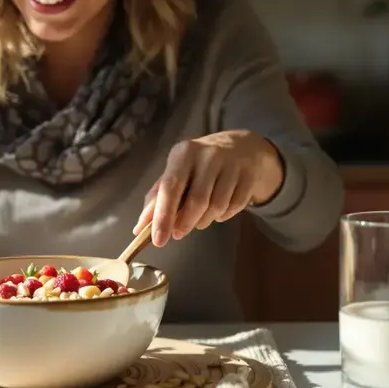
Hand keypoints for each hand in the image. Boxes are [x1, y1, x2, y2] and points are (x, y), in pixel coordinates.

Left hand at [133, 130, 282, 247]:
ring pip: (216, 207)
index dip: (163, 215)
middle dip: (185, 223)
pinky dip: (223, 216)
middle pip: (196, 200)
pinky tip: (218, 210)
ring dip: (204, 221)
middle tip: (178, 233)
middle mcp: (208, 155)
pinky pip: (234, 207)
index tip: (158, 239)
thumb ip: (157, 197)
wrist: (242, 147)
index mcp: (184, 153)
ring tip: (199, 218)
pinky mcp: (249, 175)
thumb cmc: (200, 164)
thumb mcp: (176, 171)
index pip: (170, 187)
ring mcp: (232, 164)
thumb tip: (139, 227)